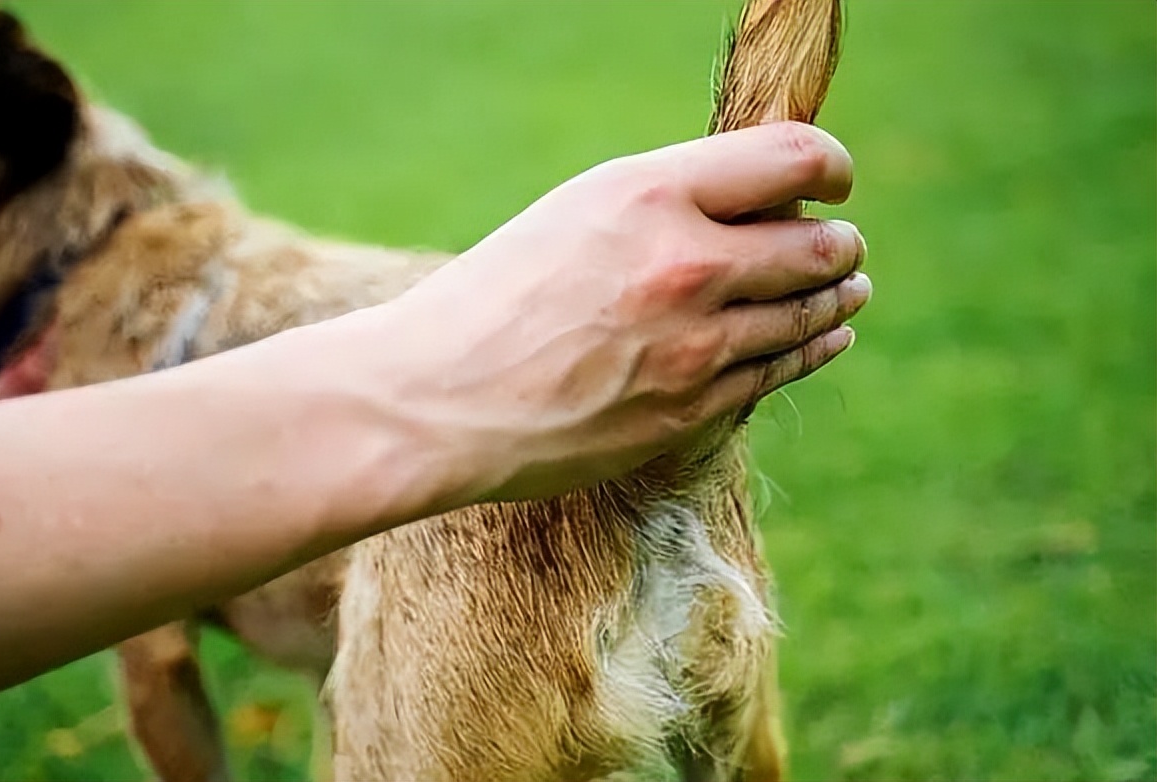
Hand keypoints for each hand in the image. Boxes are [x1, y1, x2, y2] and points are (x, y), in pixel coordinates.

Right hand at [360, 121, 869, 501]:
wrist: (436, 400)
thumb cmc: (497, 295)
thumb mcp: (578, 213)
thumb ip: (670, 198)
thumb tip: (760, 201)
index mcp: (650, 196)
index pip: (795, 159)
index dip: (830, 166)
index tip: (832, 180)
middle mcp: (686, 266)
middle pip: (819, 245)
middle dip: (839, 242)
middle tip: (842, 244)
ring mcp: (694, 348)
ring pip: (812, 313)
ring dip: (839, 296)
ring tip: (851, 289)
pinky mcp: (690, 412)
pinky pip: (780, 372)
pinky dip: (814, 348)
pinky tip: (828, 338)